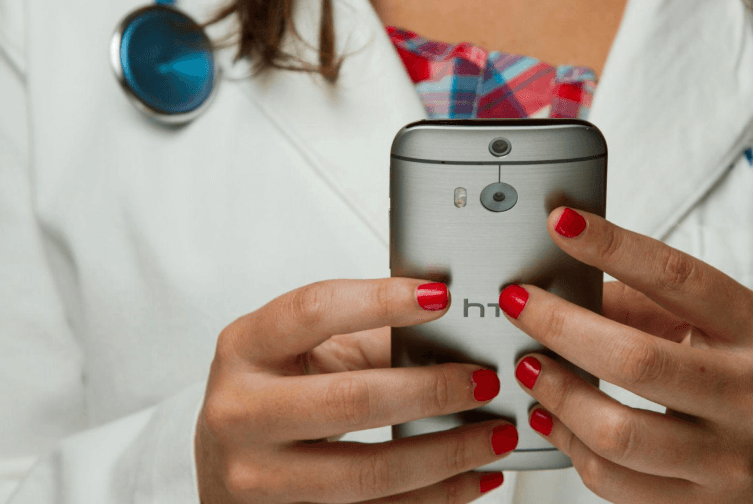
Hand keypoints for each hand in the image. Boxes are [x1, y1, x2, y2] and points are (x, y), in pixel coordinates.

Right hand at [196, 279, 514, 503]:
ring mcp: (260, 477)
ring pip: (369, 471)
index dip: (381, 300)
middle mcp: (240, 413)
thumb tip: (454, 332)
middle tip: (485, 380)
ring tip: (496, 433)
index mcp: (245, 348)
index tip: (441, 298)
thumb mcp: (305, 351)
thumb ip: (372, 337)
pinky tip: (474, 477)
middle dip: (432, 390)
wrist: (226, 462)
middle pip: (351, 400)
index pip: (313, 311)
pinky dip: (437, 496)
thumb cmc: (272, 392)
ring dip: (448, 453)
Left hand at [500, 208, 752, 502]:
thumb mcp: (725, 333)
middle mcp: (752, 396)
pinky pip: (614, 481)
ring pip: (618, 432)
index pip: (679, 279)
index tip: (562, 223)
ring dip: (557, 394)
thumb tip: (567, 286)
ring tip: (529, 367)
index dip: (614, 247)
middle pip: (636, 360)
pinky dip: (569, 445)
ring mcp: (729, 460)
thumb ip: (650, 306)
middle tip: (519, 304)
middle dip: (560, 326)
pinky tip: (551, 418)